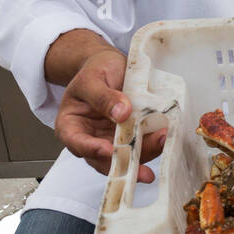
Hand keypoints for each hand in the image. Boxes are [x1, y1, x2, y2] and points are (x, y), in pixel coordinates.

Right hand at [54, 48, 165, 181]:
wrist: (110, 66)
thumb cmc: (95, 70)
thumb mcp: (92, 78)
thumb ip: (102, 96)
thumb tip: (121, 113)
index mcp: (70, 126)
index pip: (76, 142)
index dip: (91, 149)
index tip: (108, 150)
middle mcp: (90, 139)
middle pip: (103, 158)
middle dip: (124, 163)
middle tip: (142, 167)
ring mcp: (111, 140)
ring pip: (125, 156)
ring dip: (144, 153)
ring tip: (161, 139)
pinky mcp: (130, 137)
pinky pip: (140, 145)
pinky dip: (152, 143)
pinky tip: (163, 136)